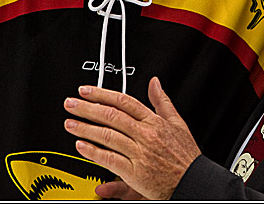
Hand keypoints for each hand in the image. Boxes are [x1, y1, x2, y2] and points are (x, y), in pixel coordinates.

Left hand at [64, 77, 201, 199]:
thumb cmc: (185, 156)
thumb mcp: (177, 123)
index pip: (124, 102)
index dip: (102, 94)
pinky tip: (81, 146)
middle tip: (71, 103)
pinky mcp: (135, 173)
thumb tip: (154, 82)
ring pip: (107, 136)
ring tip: (70, 123)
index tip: (87, 91)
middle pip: (111, 116)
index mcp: (154, 121)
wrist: (194, 181)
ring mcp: (140, 153)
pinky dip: (94, 152)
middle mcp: (145, 135)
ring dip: (85, 128)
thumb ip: (162, 101)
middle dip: (88, 108)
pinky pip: (110, 159)